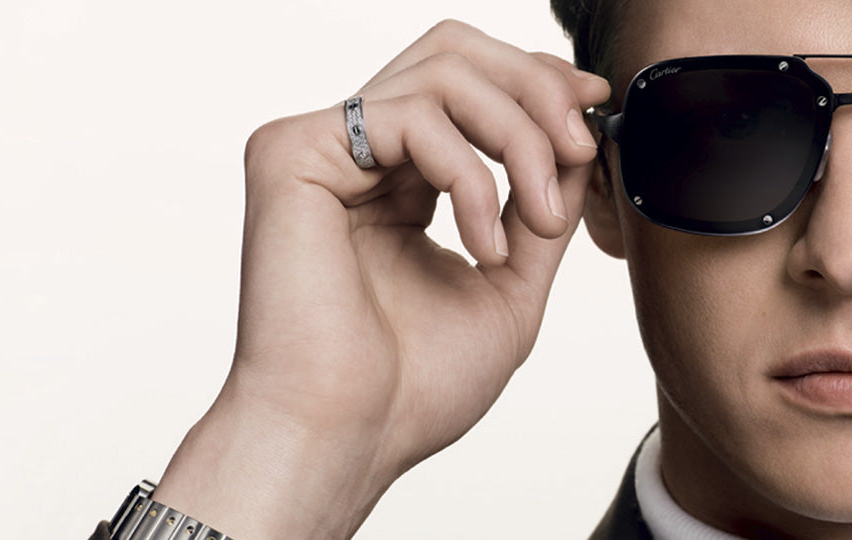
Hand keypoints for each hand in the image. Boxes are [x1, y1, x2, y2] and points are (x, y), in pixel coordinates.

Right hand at [153, 20, 610, 538]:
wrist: (345, 439)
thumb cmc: (410, 387)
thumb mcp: (506, 286)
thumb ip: (538, 208)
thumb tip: (580, 138)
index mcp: (391, 183)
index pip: (464, 87)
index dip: (534, 82)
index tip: (594, 108)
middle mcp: (351, 156)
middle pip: (453, 53)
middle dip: (535, 91)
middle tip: (579, 149)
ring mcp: (317, 149)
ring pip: (440, 71)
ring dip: (516, 134)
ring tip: (537, 216)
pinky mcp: (291, 154)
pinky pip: (409, 117)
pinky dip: (469, 172)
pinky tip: (483, 242)